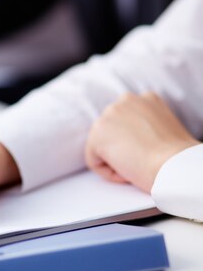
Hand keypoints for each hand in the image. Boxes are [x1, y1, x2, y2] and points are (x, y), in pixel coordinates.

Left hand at [85, 92, 199, 192]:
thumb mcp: (164, 129)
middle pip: (112, 133)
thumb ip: (144, 126)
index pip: (127, 123)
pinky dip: (109, 172)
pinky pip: (94, 161)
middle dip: (123, 148)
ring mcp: (109, 115)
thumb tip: (130, 137)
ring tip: (138, 164)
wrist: (174, 164)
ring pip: (102, 147)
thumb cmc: (175, 157)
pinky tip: (128, 172)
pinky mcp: (97, 135)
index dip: (137, 143)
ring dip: (117, 160)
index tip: (151, 152)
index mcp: (145, 98)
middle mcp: (125, 100)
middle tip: (144, 160)